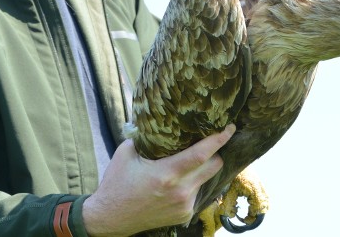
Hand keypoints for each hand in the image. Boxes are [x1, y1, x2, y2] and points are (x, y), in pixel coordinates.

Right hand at [82, 124, 235, 236]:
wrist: (109, 219)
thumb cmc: (117, 183)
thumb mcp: (126, 153)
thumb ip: (145, 137)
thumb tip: (159, 120)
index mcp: (167, 173)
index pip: (202, 154)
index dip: (219, 139)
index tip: (230, 127)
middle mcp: (180, 191)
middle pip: (214, 165)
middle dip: (216, 152)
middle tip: (210, 142)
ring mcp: (184, 205)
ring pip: (206, 179)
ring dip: (202, 169)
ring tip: (187, 165)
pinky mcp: (184, 215)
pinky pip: (198, 193)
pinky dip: (192, 184)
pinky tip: (177, 183)